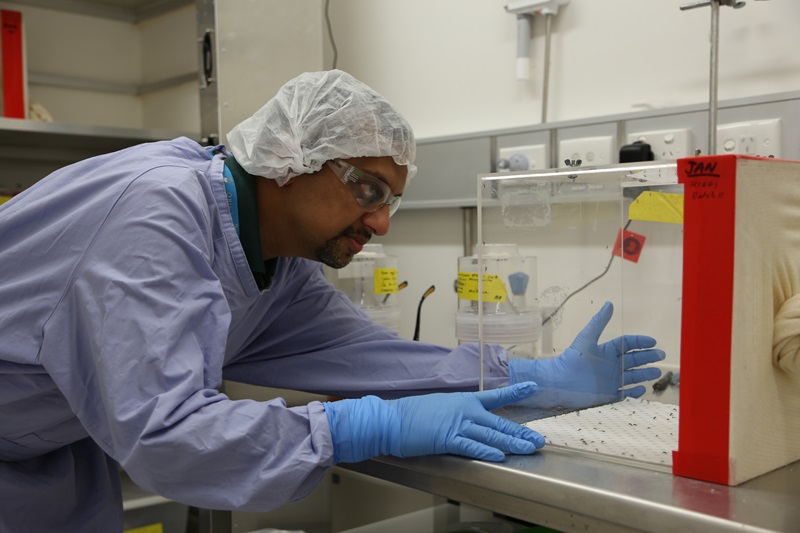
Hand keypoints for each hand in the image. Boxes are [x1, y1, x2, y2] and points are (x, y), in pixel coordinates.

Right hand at [324, 382, 544, 463]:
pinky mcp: (448, 439)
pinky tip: (501, 456)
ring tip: (530, 449)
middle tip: (539, 440)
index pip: (495, 396)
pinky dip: (487, 451)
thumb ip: (457, 412)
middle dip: (521, 432)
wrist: (392, 420)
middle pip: (500, 422)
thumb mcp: (440, 406)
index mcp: (464, 401)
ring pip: (492, 435)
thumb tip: (468, 419)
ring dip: (513, 443)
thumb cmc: (412, 415)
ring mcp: (458, 424)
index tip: (532, 387)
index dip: (515, 392)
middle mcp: (465, 411)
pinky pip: (472, 446)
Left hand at [509, 301, 664, 408]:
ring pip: (633, 376)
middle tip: (661, 355)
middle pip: (634, 359)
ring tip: (657, 372)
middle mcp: (611, 364)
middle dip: (648, 357)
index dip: (640, 342)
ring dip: (645, 373)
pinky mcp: (609, 394)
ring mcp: (611, 379)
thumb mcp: (587, 338)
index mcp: (607, 350)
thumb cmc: (572, 359)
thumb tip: (609, 303)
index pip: (628, 344)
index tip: (653, 341)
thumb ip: (598, 322)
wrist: (560, 382)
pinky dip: (635, 391)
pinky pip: (626, 393)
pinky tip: (643, 388)